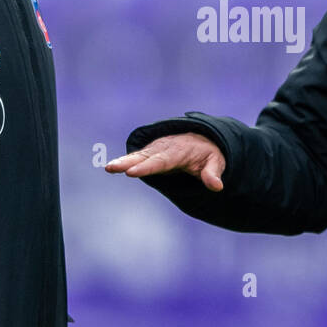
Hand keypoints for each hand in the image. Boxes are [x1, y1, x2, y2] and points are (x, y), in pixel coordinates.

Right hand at [106, 133, 225, 191]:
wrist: (201, 139)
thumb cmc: (208, 153)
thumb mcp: (216, 161)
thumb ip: (213, 173)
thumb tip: (217, 187)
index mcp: (179, 151)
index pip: (161, 161)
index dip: (146, 167)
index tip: (131, 172)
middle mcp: (164, 149)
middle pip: (144, 157)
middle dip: (128, 162)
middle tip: (112, 167)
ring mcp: (155, 150)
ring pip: (137, 156)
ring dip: (122, 162)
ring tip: (108, 168)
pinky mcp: (150, 154)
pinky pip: (136, 158)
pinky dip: (124, 161)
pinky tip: (110, 167)